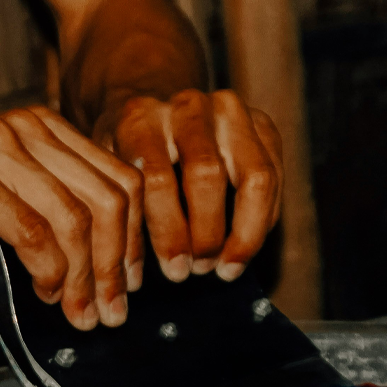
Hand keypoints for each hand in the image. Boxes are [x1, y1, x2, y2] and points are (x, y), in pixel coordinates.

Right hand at [0, 105, 140, 330]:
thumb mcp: (13, 209)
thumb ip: (62, 225)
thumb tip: (115, 275)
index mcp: (44, 128)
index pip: (119, 180)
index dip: (135, 238)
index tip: (131, 284)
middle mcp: (24, 127)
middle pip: (106, 200)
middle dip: (115, 266)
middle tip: (111, 312)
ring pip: (73, 220)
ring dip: (84, 277)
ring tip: (78, 312)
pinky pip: (32, 232)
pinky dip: (48, 271)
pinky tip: (43, 291)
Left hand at [95, 88, 282, 283]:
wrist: (154, 111)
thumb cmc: (128, 158)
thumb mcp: (111, 180)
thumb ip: (121, 219)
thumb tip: (129, 279)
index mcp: (140, 118)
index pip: (158, 179)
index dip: (170, 234)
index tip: (176, 272)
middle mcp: (187, 107)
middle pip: (208, 175)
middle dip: (208, 234)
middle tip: (200, 269)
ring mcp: (229, 110)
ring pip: (255, 175)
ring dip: (246, 232)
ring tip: (228, 266)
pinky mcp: (261, 122)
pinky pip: (275, 176)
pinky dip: (264, 219)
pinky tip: (245, 245)